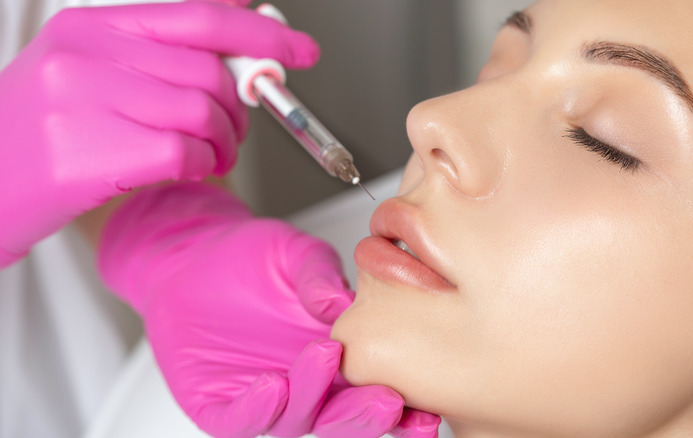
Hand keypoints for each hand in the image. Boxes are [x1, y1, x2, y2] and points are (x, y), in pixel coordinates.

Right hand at [0, 1, 318, 266]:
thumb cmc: (43, 136)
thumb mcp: (91, 75)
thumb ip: (160, 57)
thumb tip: (237, 46)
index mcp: (91, 26)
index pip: (200, 16)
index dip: (260, 32)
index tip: (299, 50)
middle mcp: (85, 54)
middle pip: (209, 70)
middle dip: (241, 107)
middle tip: (234, 131)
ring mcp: (81, 101)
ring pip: (202, 111)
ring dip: (224, 142)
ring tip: (210, 156)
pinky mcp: (85, 154)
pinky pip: (182, 150)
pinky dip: (200, 164)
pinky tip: (187, 169)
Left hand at [98, 182, 439, 437]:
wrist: (192, 258)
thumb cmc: (250, 258)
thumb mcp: (297, 254)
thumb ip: (320, 276)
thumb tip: (342, 303)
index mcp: (341, 357)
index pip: (379, 392)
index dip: (407, 409)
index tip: (430, 409)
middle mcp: (309, 385)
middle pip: (345, 420)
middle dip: (367, 416)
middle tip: (386, 399)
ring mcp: (267, 398)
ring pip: (299, 420)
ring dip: (315, 398)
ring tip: (324, 358)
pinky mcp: (220, 405)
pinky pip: (240, 418)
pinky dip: (257, 409)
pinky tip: (271, 386)